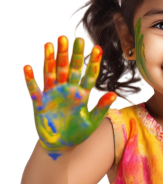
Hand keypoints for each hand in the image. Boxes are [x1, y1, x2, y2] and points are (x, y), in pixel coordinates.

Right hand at [22, 35, 117, 158]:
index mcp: (81, 94)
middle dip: (71, 54)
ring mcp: (52, 94)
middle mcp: (67, 90)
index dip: (92, 62)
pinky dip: (30, 78)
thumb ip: (101, 108)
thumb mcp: (91, 122)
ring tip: (50, 43)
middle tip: (73, 38)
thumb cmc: (77, 133)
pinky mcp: (39, 102)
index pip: (88, 75)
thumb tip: (113, 94)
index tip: (97, 48)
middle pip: (69, 68)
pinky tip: (28, 66)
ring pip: (51, 73)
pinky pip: (33, 88)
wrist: (60, 145)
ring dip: (50, 59)